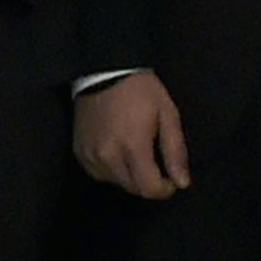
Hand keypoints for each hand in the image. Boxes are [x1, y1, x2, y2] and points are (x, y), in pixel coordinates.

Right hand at [73, 70, 190, 199]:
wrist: (103, 71)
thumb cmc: (140, 91)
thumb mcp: (168, 115)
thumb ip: (175, 151)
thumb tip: (182, 183)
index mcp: (132, 147)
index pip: (148, 188)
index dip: (165, 189)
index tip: (172, 179)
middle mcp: (107, 156)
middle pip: (132, 188)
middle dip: (148, 182)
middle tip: (156, 163)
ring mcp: (89, 154)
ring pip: (115, 182)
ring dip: (129, 176)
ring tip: (136, 155)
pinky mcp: (79, 151)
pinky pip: (98, 173)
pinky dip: (111, 170)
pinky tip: (118, 153)